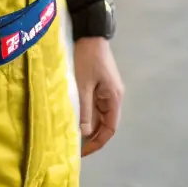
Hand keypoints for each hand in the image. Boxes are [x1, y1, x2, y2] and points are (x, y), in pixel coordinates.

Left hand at [74, 37, 123, 156]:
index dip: (98, 143)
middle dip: (92, 137)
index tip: (82, 152)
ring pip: (100, 116)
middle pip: (106, 124)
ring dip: (89, 127)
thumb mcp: (83, 86)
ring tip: (73, 136)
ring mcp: (108, 91)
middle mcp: (114, 97)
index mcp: (114, 98)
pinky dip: (87, 115)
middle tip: (74, 147)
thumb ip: (85, 110)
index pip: (110, 129)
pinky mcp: (101, 86)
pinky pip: (95, 106)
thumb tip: (84, 134)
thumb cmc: (87, 59)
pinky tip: (76, 120)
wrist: (90, 34)